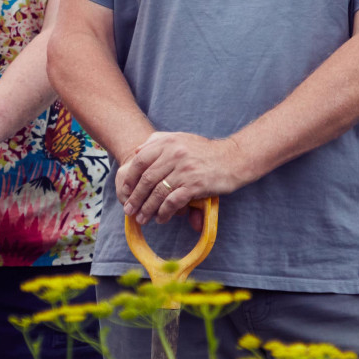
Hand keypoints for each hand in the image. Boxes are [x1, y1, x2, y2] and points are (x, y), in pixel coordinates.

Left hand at [118, 131, 251, 226]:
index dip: (130, 178)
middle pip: (146, 179)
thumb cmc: (206, 151)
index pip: (140, 161)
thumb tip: (137, 151)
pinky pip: (172, 202)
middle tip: (129, 210)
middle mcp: (174, 154)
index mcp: (168, 142)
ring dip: (147, 208)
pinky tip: (161, 219)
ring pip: (157, 192)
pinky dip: (164, 212)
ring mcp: (184, 170)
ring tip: (142, 218)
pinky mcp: (194, 185)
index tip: (125, 191)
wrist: (234, 158)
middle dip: (135, 197)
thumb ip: (158, 142)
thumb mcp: (181, 139)